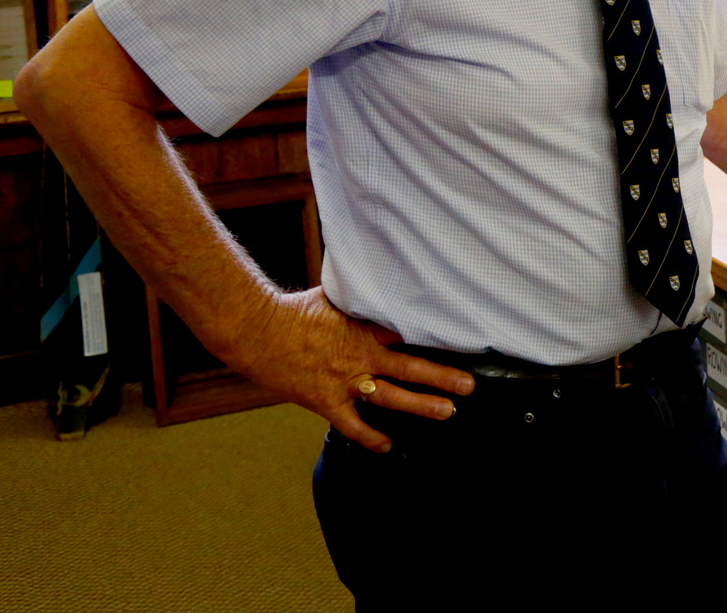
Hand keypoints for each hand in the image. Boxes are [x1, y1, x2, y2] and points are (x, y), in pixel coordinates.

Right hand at [225, 286, 475, 452]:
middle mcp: (361, 356)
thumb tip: (380, 280)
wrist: (257, 331)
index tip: (463, 342)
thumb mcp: (335, 295)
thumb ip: (361, 297)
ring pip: (392, 397)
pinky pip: (353, 424)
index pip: (410, 334)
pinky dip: (371, 437)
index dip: (436, 339)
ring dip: (421, 405)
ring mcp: (345, 381)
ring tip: (447, 412)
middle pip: (411, 367)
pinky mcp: (326, 401)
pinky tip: (387, 446)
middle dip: (443, 376)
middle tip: (469, 386)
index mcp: (366, 328)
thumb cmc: (294, 310)